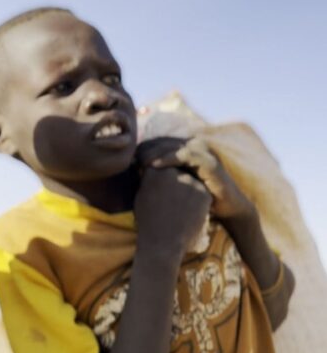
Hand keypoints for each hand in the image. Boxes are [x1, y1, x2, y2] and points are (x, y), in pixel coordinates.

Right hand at [134, 167, 211, 264]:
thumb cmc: (147, 222)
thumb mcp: (140, 196)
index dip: (161, 177)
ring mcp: (190, 182)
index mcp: (154, 171)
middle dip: (175, 181)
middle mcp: (173, 172)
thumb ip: (147, 179)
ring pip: (190, 181)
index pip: (160, 164)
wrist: (163, 243)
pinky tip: (188, 214)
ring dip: (186, 191)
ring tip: (178, 209)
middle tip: (171, 200)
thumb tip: (149, 170)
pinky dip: (197, 202)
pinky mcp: (204, 193)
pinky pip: (201, 193)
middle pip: (177, 170)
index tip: (161, 189)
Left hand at [137, 137, 252, 218]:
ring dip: (153, 153)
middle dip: (144, 150)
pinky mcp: (208, 161)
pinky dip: (168, 159)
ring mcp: (202, 152)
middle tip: (129, 159)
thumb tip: (133, 170)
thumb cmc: (195, 198)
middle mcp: (193, 146)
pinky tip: (153, 165)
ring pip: (172, 147)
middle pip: (162, 143)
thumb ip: (158, 174)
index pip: (157, 144)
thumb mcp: (175, 183)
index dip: (141, 150)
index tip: (126, 160)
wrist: (225, 209)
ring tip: (137, 162)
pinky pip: (185, 156)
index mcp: (183, 149)